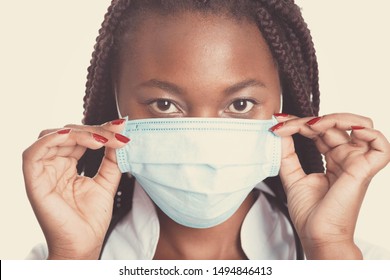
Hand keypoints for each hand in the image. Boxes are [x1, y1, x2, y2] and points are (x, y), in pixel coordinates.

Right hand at [22, 119, 128, 258]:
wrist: (84, 244)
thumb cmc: (92, 218)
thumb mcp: (107, 182)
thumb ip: (111, 159)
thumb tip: (119, 135)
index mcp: (68, 165)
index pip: (80, 138)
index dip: (100, 130)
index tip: (122, 128)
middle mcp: (54, 166)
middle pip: (67, 134)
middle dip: (94, 130)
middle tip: (116, 133)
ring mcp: (43, 172)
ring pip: (52, 138)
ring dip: (78, 133)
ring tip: (102, 139)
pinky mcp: (34, 181)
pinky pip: (33, 153)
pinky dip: (52, 140)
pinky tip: (73, 137)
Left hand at [271, 113, 389, 258]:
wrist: (317, 235)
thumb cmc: (309, 213)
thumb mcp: (292, 175)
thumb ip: (286, 152)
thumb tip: (281, 130)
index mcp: (333, 160)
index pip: (321, 131)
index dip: (300, 123)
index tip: (278, 123)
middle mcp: (347, 158)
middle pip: (334, 125)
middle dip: (308, 121)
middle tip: (287, 125)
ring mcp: (357, 162)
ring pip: (359, 126)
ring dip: (335, 119)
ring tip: (312, 126)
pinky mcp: (364, 169)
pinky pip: (380, 144)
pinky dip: (367, 132)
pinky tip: (345, 130)